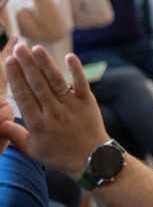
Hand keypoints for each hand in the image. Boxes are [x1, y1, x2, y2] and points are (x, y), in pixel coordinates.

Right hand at [0, 44, 107, 177]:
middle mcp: (53, 112)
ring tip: (36, 48)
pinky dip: (76, 70)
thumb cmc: (59, 155)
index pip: (23, 96)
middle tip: (18, 47)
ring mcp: (71, 106)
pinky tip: (70, 56)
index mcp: (37, 124)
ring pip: (56, 81)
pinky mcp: (88, 102)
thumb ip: (14, 135)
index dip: (15, 77)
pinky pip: (82, 84)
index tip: (8, 61)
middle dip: (26, 64)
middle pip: (37, 84)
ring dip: (46, 63)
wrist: (92, 159)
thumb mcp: (32, 150)